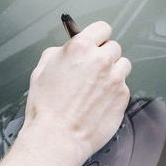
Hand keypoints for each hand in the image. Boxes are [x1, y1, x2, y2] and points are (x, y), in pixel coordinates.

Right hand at [22, 19, 131, 165]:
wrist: (56, 138)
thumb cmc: (46, 109)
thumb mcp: (41, 70)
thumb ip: (59, 53)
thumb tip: (68, 49)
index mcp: (80, 48)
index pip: (102, 28)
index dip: (98, 36)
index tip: (96, 41)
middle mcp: (100, 60)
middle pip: (114, 46)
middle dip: (104, 56)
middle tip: (92, 69)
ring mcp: (114, 78)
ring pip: (123, 65)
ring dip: (113, 72)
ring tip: (96, 86)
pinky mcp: (123, 96)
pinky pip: (123, 86)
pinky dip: (114, 91)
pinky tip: (99, 101)